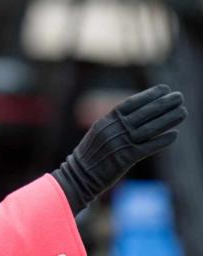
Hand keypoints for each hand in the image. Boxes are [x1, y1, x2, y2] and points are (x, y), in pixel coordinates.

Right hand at [52, 84, 186, 214]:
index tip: (164, 88)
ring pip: (149, 128)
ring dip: (168, 119)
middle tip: (179, 96)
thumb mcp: (99, 132)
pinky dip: (162, 140)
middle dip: (163, 104)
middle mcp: (114, 129)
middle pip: (143, 113)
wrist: (79, 174)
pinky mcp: (126, 158)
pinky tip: (174, 134)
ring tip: (182, 112)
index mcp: (106, 121)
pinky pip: (148, 147)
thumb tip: (135, 115)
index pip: (131, 103)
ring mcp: (120, 143)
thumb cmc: (90, 154)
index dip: (148, 95)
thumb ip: (115, 123)